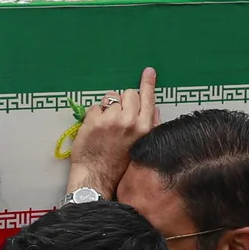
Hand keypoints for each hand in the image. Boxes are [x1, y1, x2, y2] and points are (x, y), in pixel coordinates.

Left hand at [67, 67, 157, 195]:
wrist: (97, 178)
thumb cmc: (119, 165)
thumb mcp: (142, 146)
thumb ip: (150, 126)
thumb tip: (154, 108)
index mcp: (144, 128)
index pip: (148, 99)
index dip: (148, 83)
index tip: (149, 71)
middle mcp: (130, 122)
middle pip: (128, 93)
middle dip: (122, 101)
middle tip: (117, 117)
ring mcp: (111, 120)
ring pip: (110, 98)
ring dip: (107, 108)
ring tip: (105, 127)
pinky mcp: (94, 121)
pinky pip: (95, 107)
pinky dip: (93, 116)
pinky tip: (94, 130)